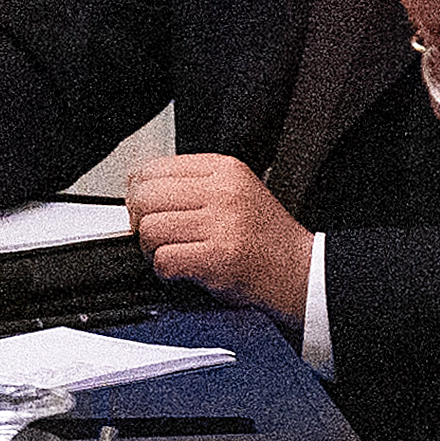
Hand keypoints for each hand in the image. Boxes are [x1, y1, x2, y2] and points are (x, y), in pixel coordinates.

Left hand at [116, 150, 314, 330]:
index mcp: (225, 168)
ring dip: (152, 250)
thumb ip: (193, 185)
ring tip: (174, 255)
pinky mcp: (219, 257)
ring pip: (150, 230)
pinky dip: (165, 272)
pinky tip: (183, 271)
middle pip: (145, 197)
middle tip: (156, 237)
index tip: (148, 210)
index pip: (154, 168)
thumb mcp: (235, 192)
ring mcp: (222, 224)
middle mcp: (223, 191)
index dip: (140, 193)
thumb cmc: (265, 239)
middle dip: (141, 222)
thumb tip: (138, 187)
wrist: (301, 272)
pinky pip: (164, 260)